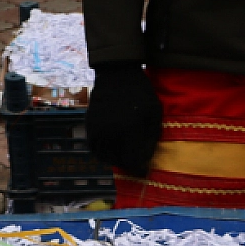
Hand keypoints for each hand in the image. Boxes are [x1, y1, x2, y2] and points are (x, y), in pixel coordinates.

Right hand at [86, 63, 161, 177]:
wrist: (117, 73)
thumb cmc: (141, 92)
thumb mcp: (154, 113)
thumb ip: (152, 137)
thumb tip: (146, 159)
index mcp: (130, 131)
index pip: (133, 161)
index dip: (139, 170)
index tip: (143, 172)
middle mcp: (111, 134)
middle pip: (119, 160)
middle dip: (128, 165)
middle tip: (135, 164)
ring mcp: (98, 130)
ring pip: (105, 156)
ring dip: (115, 160)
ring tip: (123, 158)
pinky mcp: (90, 126)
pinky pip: (93, 147)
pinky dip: (101, 153)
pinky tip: (110, 152)